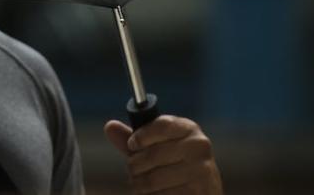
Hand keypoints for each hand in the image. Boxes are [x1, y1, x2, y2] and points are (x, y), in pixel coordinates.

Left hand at [104, 115, 222, 193]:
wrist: (203, 192)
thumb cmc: (176, 167)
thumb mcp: (159, 148)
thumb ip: (135, 140)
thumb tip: (109, 126)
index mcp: (188, 129)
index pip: (161, 125)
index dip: (141, 137)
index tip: (132, 146)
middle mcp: (198, 146)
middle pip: (151, 155)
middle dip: (135, 167)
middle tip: (135, 173)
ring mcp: (200, 170)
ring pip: (152, 180)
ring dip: (140, 186)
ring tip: (145, 186)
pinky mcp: (196, 192)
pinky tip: (157, 194)